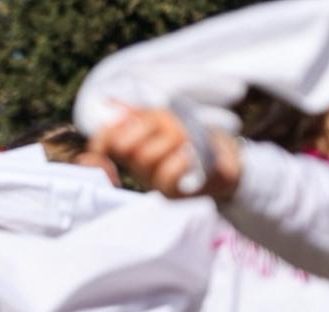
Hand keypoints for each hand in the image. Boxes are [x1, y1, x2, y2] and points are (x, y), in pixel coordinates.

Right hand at [91, 106, 240, 200]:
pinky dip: (179, 160)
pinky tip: (189, 157)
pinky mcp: (171, 193)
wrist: (227, 159)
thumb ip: (139, 114)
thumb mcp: (165, 120)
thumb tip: (111, 102)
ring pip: (146, 156)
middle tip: (167, 126)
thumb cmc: (193, 139)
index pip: (103, 146)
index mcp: (132, 149)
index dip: (101, 141)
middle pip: (124, 145)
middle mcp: (137, 167)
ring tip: (186, 141)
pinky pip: (166, 175)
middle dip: (147, 128)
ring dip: (170, 140)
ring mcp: (153, 181)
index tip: (119, 129)